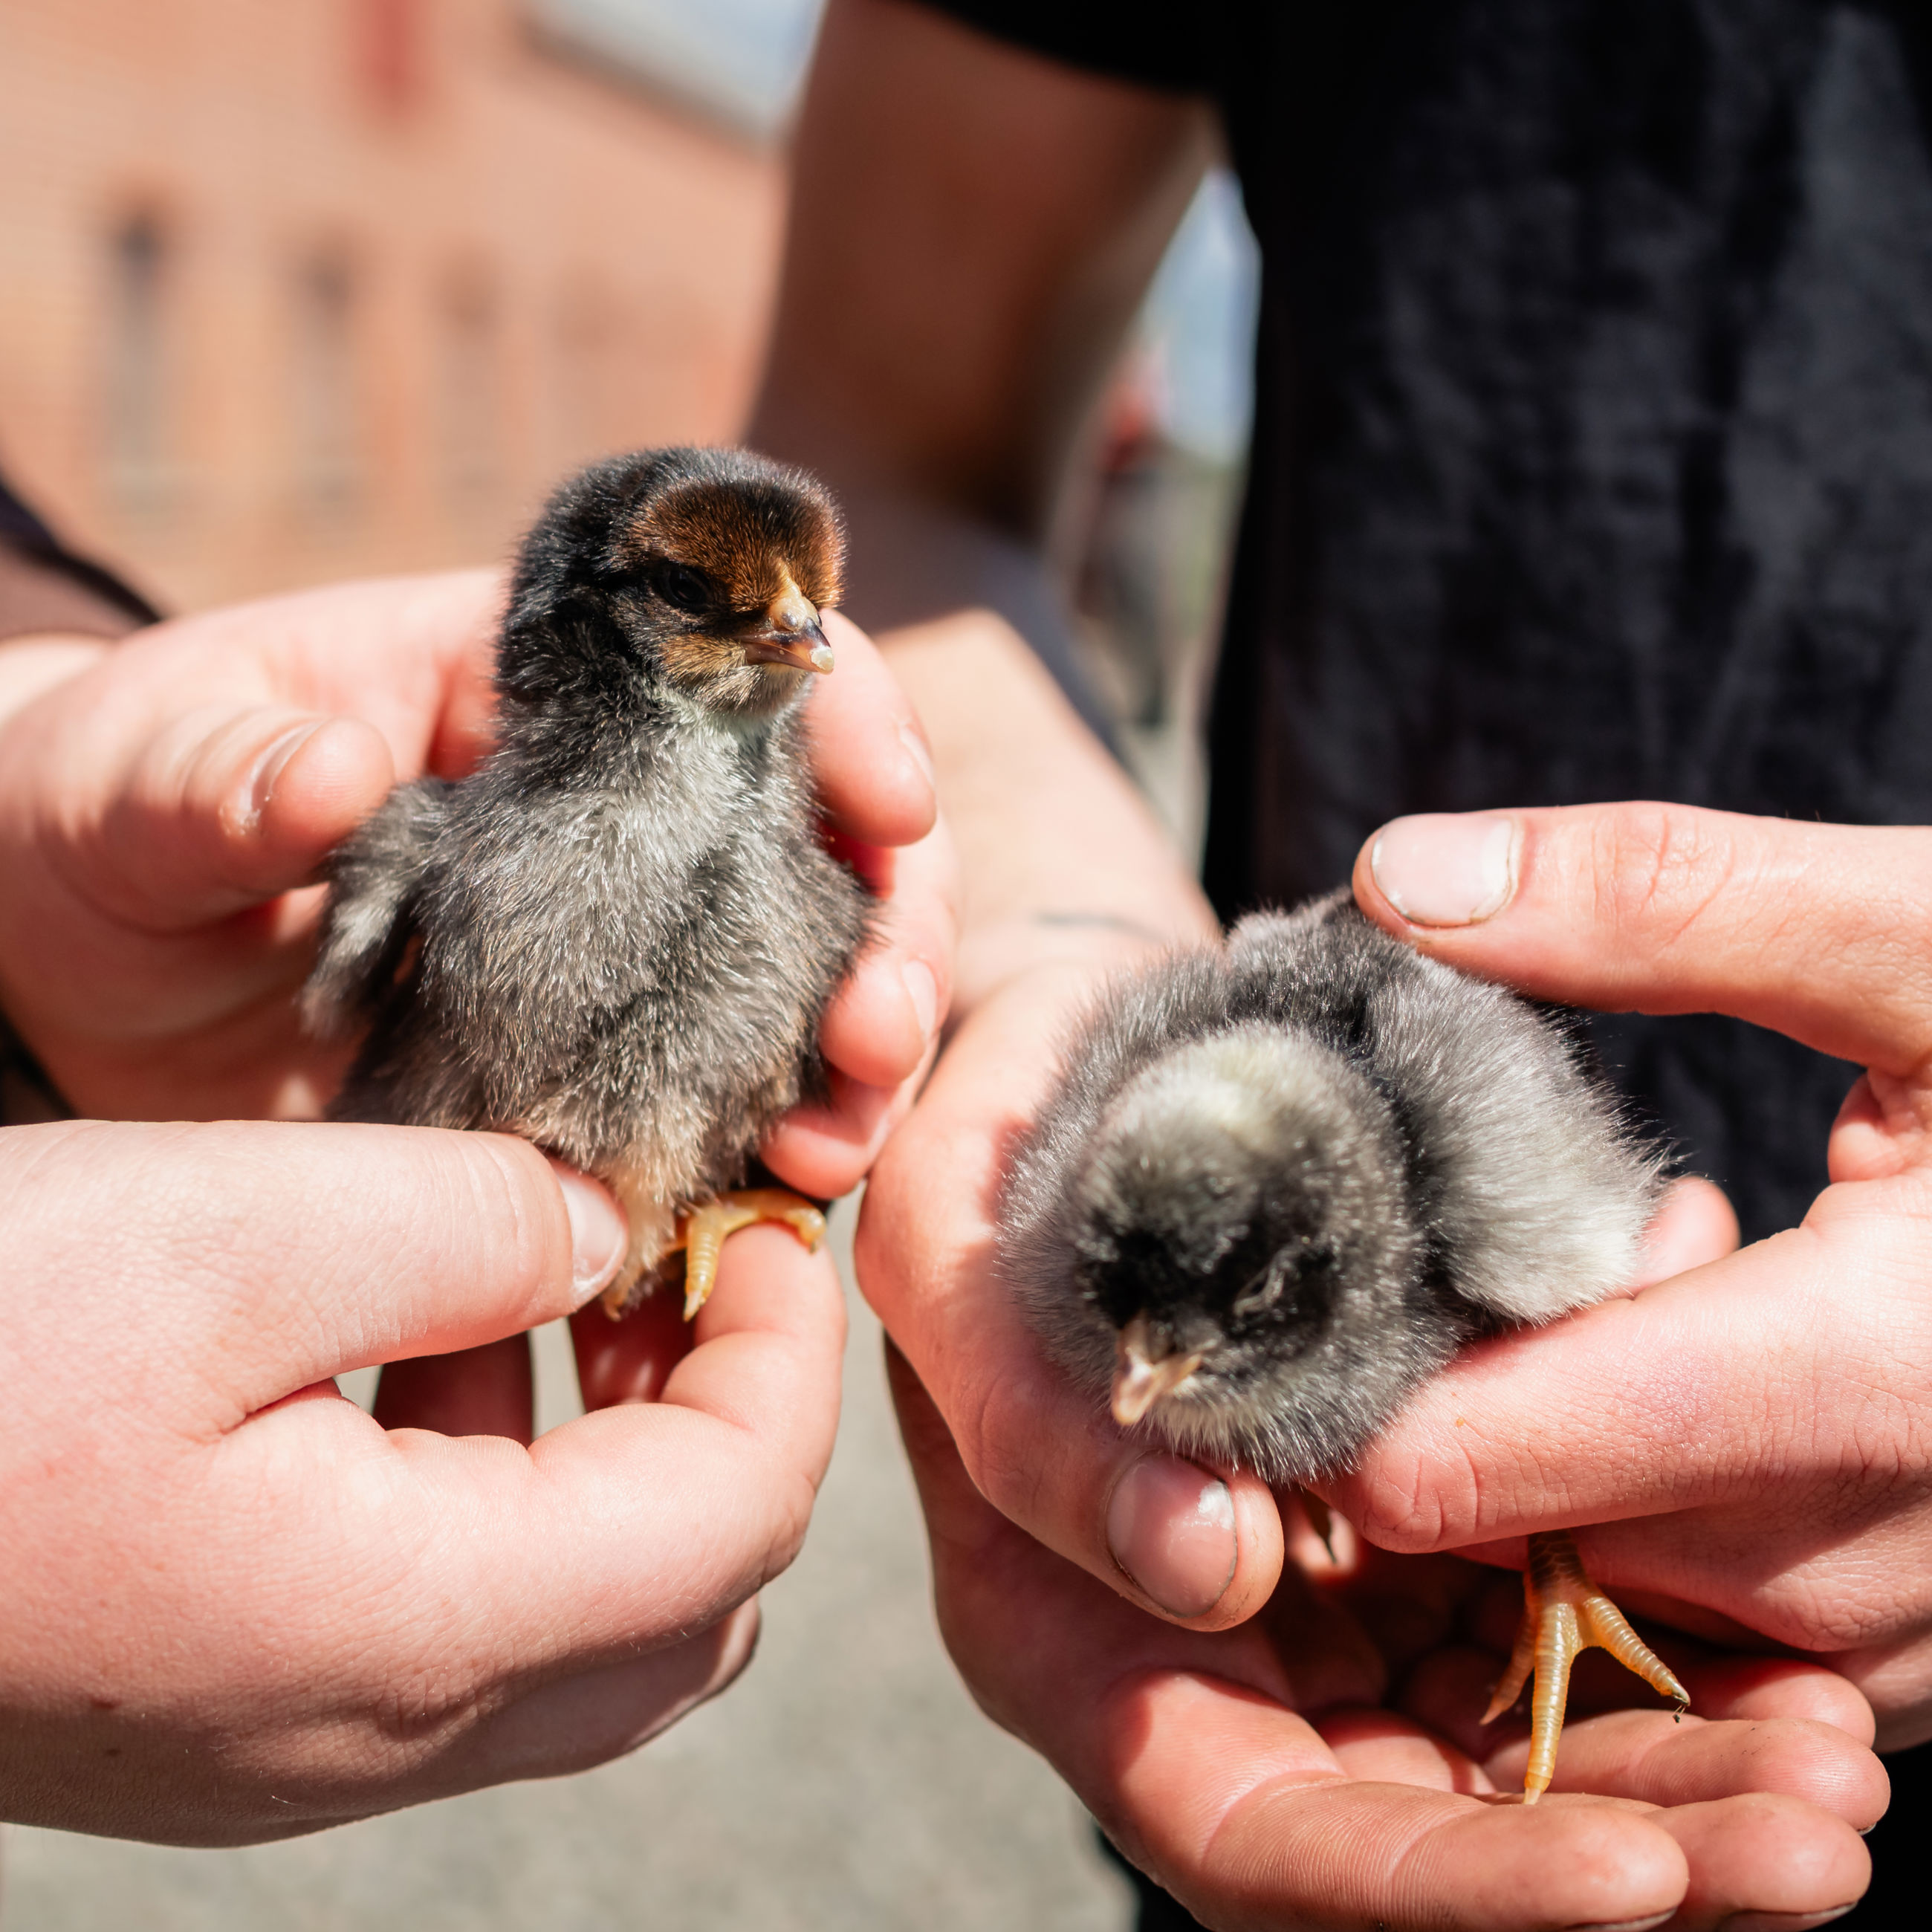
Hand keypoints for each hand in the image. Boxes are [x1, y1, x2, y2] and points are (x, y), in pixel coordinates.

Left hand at [0, 584, 949, 1178]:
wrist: (84, 976)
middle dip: (889, 923)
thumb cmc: (106, 823)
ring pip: (809, 969)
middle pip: (819, 830)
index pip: (728, 651)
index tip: (888, 796)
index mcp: (527, 685)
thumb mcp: (130, 784)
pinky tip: (776, 1204)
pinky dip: (773, 1147)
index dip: (841, 705)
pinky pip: (731, 1091)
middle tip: (876, 1026)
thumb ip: (214, 777)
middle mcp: (614, 805)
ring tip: (830, 1148)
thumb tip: (326, 772)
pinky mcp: (604, 1060)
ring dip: (857, 1057)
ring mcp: (625, 940)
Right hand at [0, 1116, 840, 1843]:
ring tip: (568, 1276)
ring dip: (613, 1443)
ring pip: (572, 1615)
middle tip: (685, 1254)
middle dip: (726, 1412)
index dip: (785, 1357)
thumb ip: (466, 1228)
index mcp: (408, 1634)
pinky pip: (441, 1606)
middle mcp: (371, 1727)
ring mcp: (291, 1732)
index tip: (767, 1219)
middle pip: (680, 1600)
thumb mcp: (231, 1227)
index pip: (733, 1520)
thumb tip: (596, 1231)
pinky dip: (491, 1473)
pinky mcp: (220, 1693)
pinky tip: (422, 1335)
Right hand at [860, 959, 1883, 1928]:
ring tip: (1846, 1764)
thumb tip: (1211, 1568)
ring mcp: (1305, 1597)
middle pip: (1413, 1834)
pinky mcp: (1394, 1526)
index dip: (1435, 1882)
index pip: (1252, 1833)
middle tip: (1819, 1828)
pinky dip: (1662, 1657)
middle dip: (1615, 1847)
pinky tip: (1798, 1654)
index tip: (1629, 1863)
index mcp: (1053, 1630)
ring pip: (1498, 1753)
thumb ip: (1034, 1417)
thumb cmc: (980, 1141)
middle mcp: (1192, 1652)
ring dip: (1676, 1773)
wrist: (1061, 1069)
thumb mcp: (951, 1249)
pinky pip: (1535, 1624)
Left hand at [1333, 802, 1931, 1753]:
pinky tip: (1704, 1370)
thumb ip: (1662, 897)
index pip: (1486, 1458)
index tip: (1294, 1282)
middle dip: (1455, 1400)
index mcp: (1886, 1371)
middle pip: (1536, 1520)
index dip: (1354, 1379)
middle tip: (1449, 1255)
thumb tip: (1392, 882)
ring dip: (1565, 1450)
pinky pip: (1732, 1611)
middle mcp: (1909, 1546)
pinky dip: (1669, 1507)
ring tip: (1610, 1285)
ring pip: (1626, 1578)